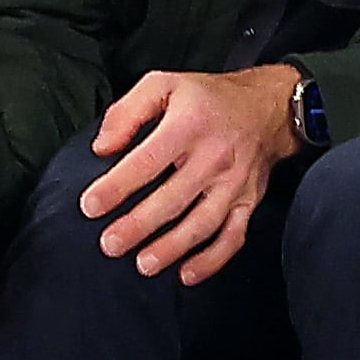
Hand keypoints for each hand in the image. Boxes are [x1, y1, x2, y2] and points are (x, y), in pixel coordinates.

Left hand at [78, 64, 301, 281]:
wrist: (269, 106)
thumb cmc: (208, 98)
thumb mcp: (164, 84)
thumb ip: (126, 112)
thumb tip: (102, 148)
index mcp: (189, 125)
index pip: (148, 162)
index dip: (117, 187)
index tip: (90, 206)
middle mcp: (214, 157)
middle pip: (173, 199)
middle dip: (138, 226)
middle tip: (110, 244)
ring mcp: (234, 183)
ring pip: (202, 223)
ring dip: (172, 248)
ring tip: (143, 264)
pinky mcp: (248, 201)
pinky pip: (233, 236)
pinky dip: (212, 259)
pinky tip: (187, 274)